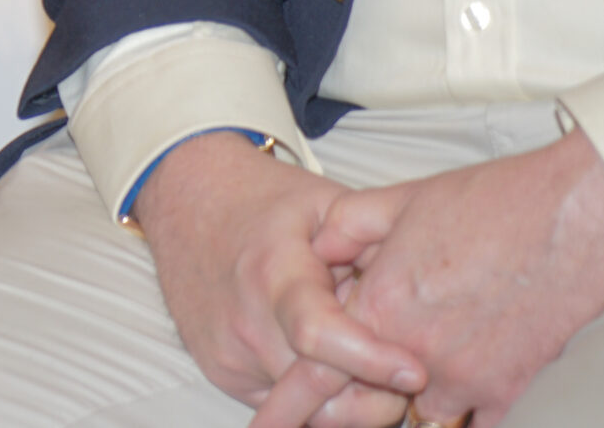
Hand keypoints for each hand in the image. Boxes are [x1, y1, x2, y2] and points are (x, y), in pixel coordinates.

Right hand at [132, 132, 424, 421]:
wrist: (184, 196)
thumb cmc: (262, 199)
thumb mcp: (326, 202)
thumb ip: (373, 244)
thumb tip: (420, 295)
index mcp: (273, 272)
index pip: (319, 334)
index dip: (371, 361)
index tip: (416, 371)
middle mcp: (244, 321)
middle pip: (321, 391)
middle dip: (376, 391)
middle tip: (404, 367)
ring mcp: (228, 353)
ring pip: (306, 409)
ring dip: (346, 395)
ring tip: (364, 356)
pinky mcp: (220, 371)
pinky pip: (283, 404)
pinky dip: (314, 394)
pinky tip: (327, 359)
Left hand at [284, 131, 603, 427]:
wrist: (575, 216)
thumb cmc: (494, 202)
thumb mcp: (397, 201)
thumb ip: (344, 231)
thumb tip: (317, 253)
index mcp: (381, 305)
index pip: (316, 370)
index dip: (288, 401)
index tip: (265, 423)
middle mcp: (417, 354)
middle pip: (365, 402)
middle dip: (350, 400)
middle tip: (342, 392)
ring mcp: (466, 378)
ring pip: (417, 415)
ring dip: (406, 401)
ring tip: (410, 372)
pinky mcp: (510, 389)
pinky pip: (471, 420)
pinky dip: (458, 408)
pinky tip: (455, 381)